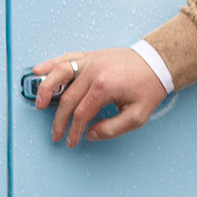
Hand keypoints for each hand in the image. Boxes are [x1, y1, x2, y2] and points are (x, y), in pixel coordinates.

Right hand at [33, 48, 168, 147]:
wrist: (157, 62)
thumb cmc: (149, 86)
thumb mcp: (137, 115)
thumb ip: (113, 129)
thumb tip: (90, 134)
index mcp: (105, 87)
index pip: (81, 114)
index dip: (73, 130)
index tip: (71, 141)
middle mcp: (94, 71)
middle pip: (68, 99)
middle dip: (59, 120)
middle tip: (55, 135)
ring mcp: (91, 60)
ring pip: (60, 73)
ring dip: (45, 88)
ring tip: (38, 103)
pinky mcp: (91, 55)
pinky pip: (66, 58)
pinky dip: (50, 64)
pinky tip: (38, 70)